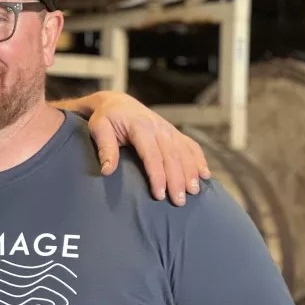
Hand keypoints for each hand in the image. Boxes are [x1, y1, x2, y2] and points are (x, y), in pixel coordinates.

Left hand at [83, 90, 210, 205]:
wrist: (117, 102)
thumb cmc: (106, 118)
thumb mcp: (99, 128)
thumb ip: (105, 148)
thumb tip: (107, 171)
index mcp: (140, 126)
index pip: (152, 154)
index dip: (157, 175)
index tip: (159, 195)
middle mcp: (158, 127)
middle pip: (172, 156)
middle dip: (177, 180)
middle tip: (179, 201)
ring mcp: (169, 129)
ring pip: (184, 152)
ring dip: (191, 172)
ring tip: (193, 192)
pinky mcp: (174, 132)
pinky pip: (191, 146)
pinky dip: (199, 160)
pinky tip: (205, 175)